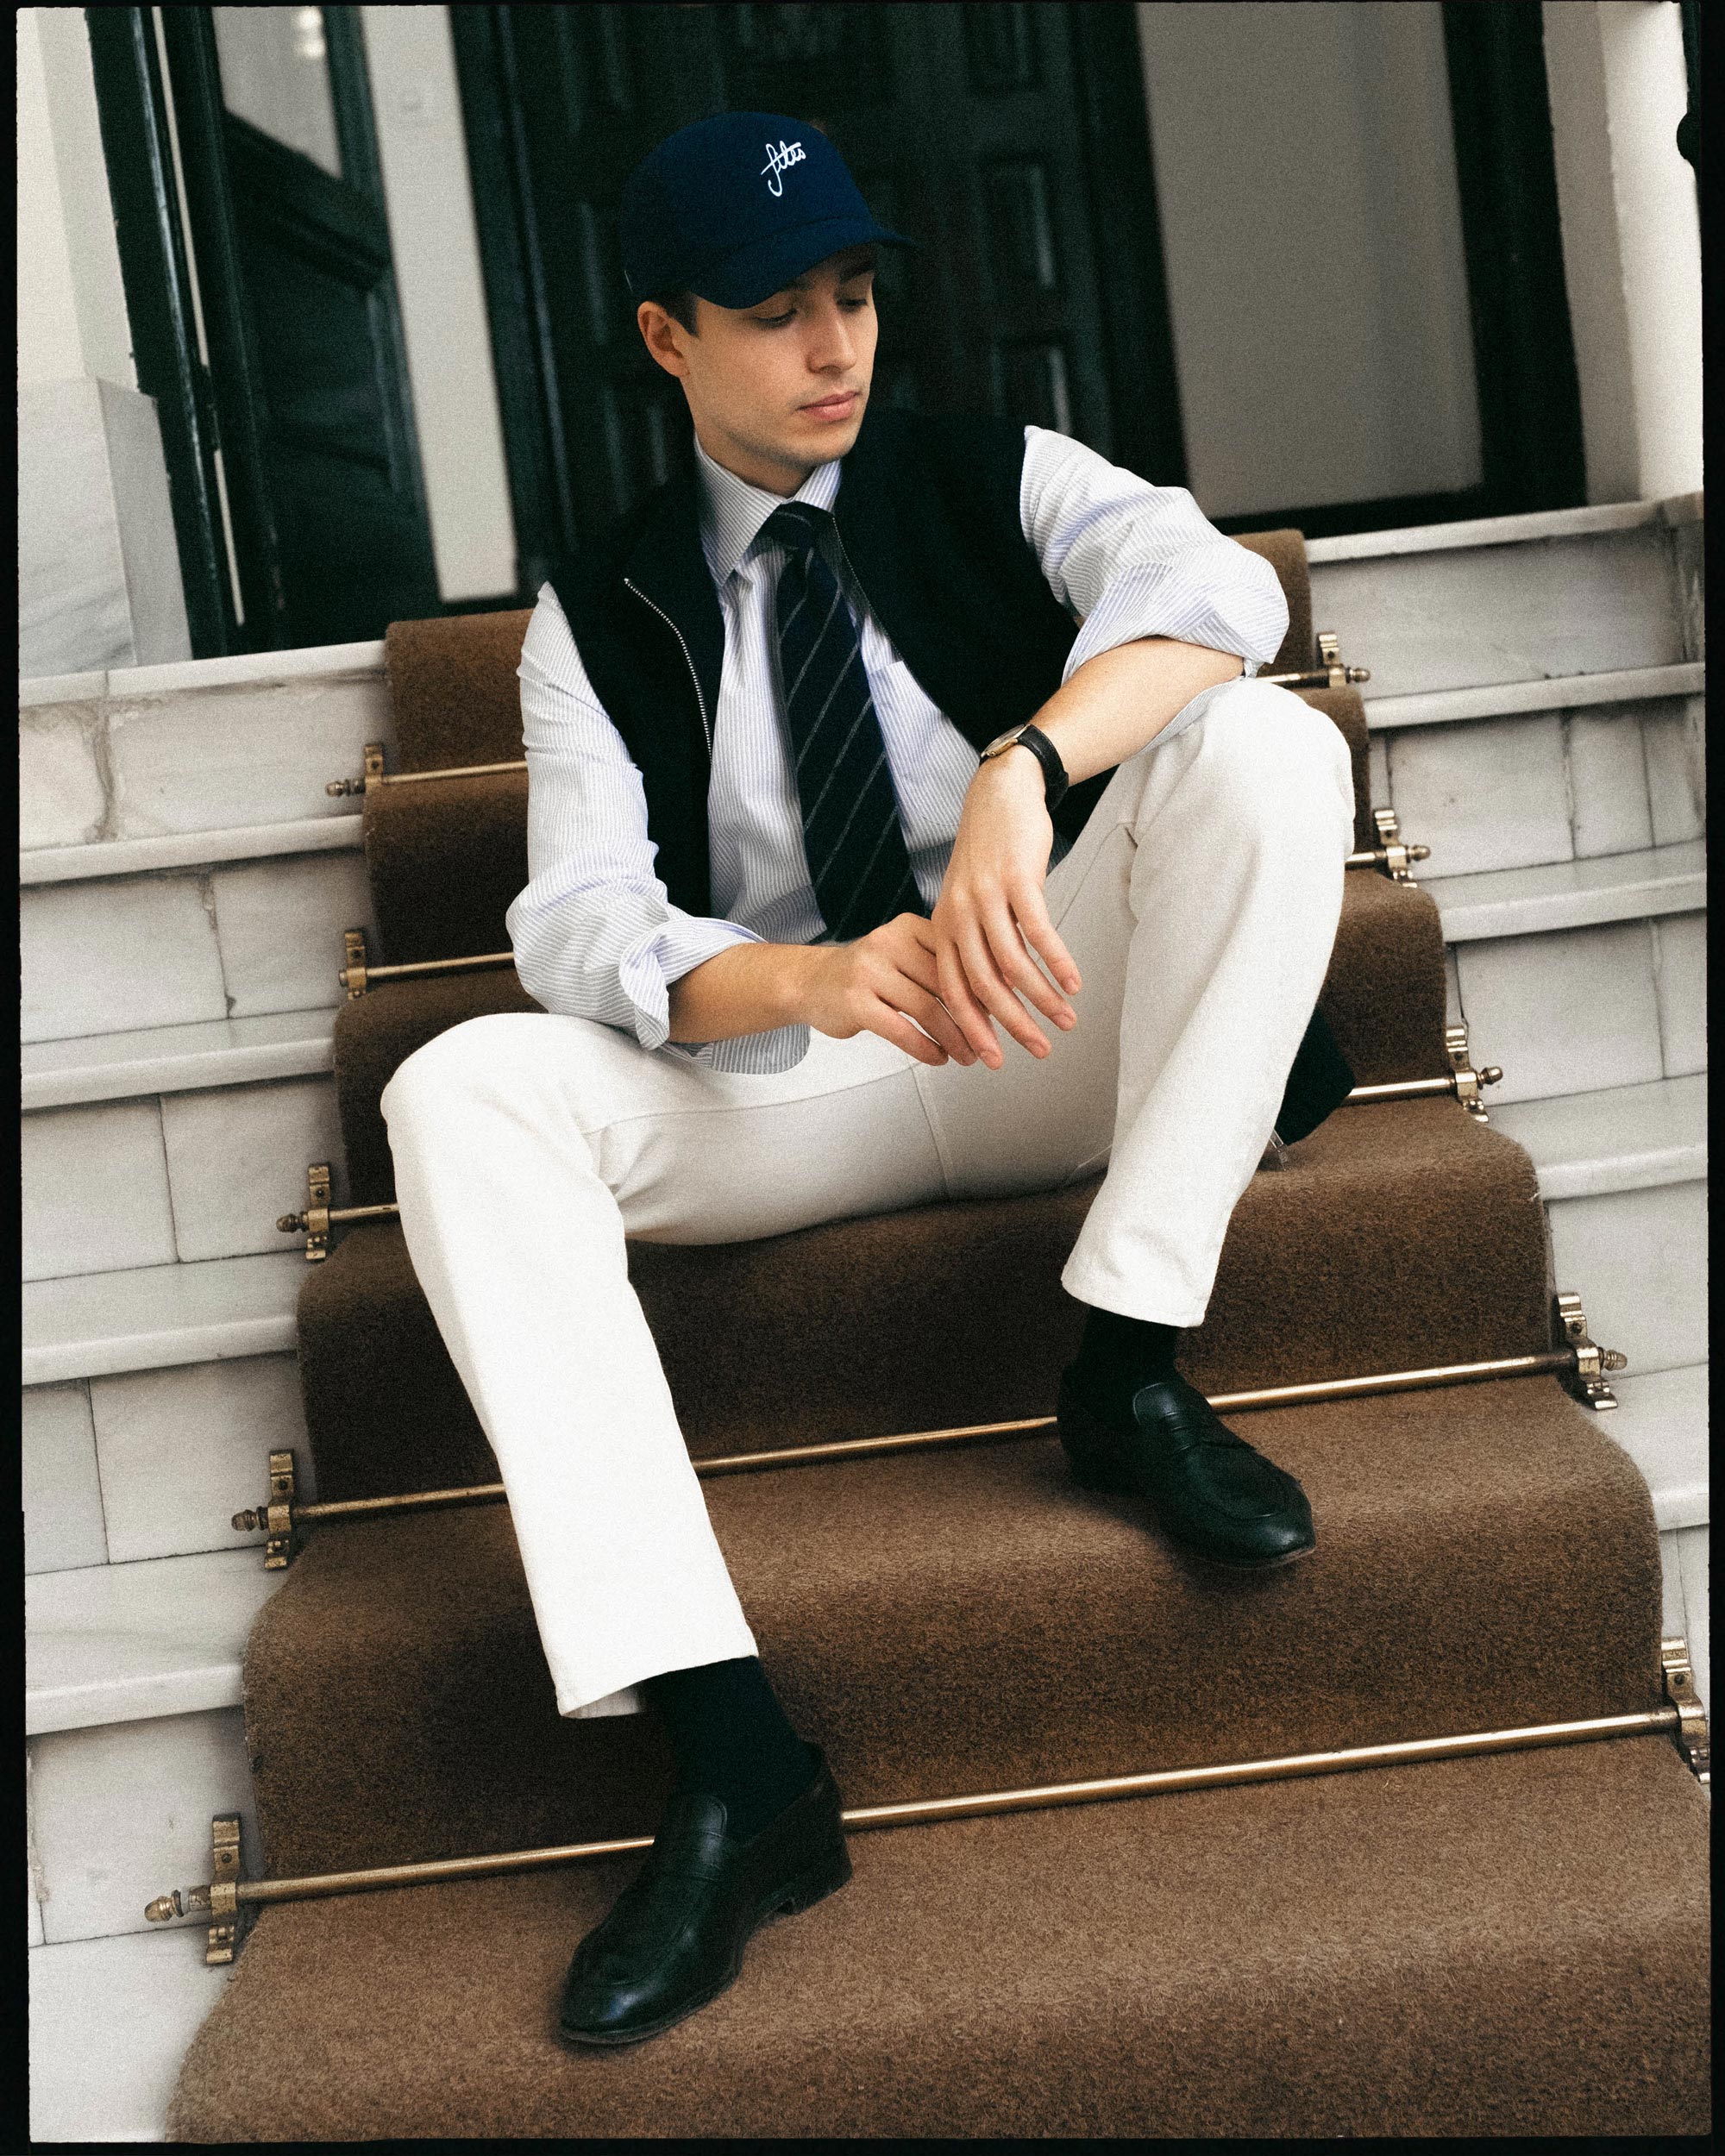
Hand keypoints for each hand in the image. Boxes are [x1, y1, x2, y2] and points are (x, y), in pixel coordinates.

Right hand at [797, 913, 980, 1067]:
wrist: (811, 982)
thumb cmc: (869, 974)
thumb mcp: (904, 956)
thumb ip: (941, 967)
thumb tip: (998, 995)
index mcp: (910, 927)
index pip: (959, 958)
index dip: (986, 988)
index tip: (1008, 1013)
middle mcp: (889, 942)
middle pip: (947, 985)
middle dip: (975, 1020)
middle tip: (993, 1045)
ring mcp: (869, 971)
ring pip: (927, 1010)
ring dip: (954, 1039)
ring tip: (969, 1057)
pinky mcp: (855, 1002)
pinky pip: (901, 1030)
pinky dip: (926, 1048)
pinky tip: (939, 1058)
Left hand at [930, 748, 1080, 1068]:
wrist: (999, 795)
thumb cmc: (989, 853)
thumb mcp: (970, 900)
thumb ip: (976, 943)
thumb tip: (993, 993)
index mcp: (943, 926)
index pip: (953, 991)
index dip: (973, 1029)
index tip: (992, 1060)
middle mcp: (959, 915)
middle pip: (984, 985)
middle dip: (1013, 1024)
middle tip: (1039, 1052)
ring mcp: (986, 897)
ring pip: (1013, 964)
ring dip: (1043, 998)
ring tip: (1066, 1021)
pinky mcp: (1017, 880)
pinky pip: (1038, 932)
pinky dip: (1058, 962)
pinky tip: (1074, 983)